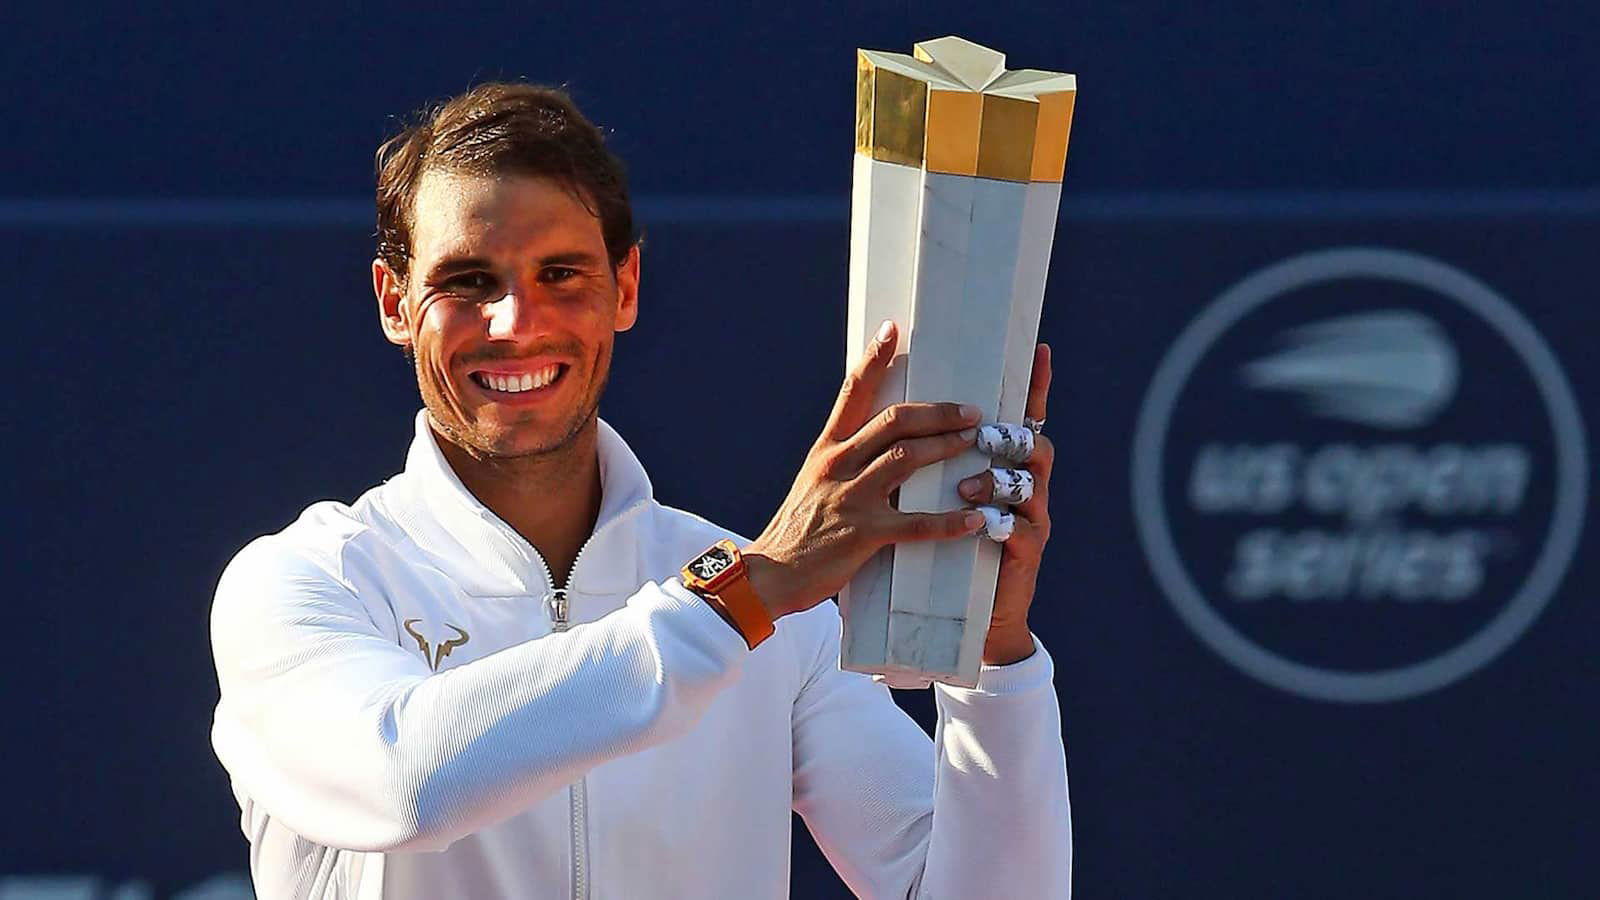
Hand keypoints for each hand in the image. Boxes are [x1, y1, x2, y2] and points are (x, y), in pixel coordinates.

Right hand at [744, 321, 985, 618]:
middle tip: (970, 411)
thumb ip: (843, 462)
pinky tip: (973, 520)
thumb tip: (877, 443)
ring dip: (945, 448)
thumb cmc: (797, 531)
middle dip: (936, 412)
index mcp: (826, 450)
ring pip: (905, 460)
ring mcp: (850, 498)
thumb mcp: (813, 484)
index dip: (872, 359)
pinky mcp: (862, 534)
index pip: (851, 393)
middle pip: (893, 421)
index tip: (892, 329)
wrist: (769, 574)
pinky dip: (947, 521)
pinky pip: (914, 523)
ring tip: (975, 444)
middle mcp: (837, 465)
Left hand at [957, 343, 1053, 665]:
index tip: (1039, 350)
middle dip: (1008, 434)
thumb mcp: (938, 497)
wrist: (970, 616)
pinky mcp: (1026, 553)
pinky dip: (1000, 524)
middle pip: (1031, 442)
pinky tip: (982, 525)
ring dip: (997, 480)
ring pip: (1028, 482)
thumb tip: (899, 413)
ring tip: (967, 488)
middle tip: (979, 435)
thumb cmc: (949, 546)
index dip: (1035, 386)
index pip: (1021, 417)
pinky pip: (1022, 529)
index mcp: (1003, 466)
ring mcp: (1030, 518)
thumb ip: (931, 461)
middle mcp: (1024, 486)